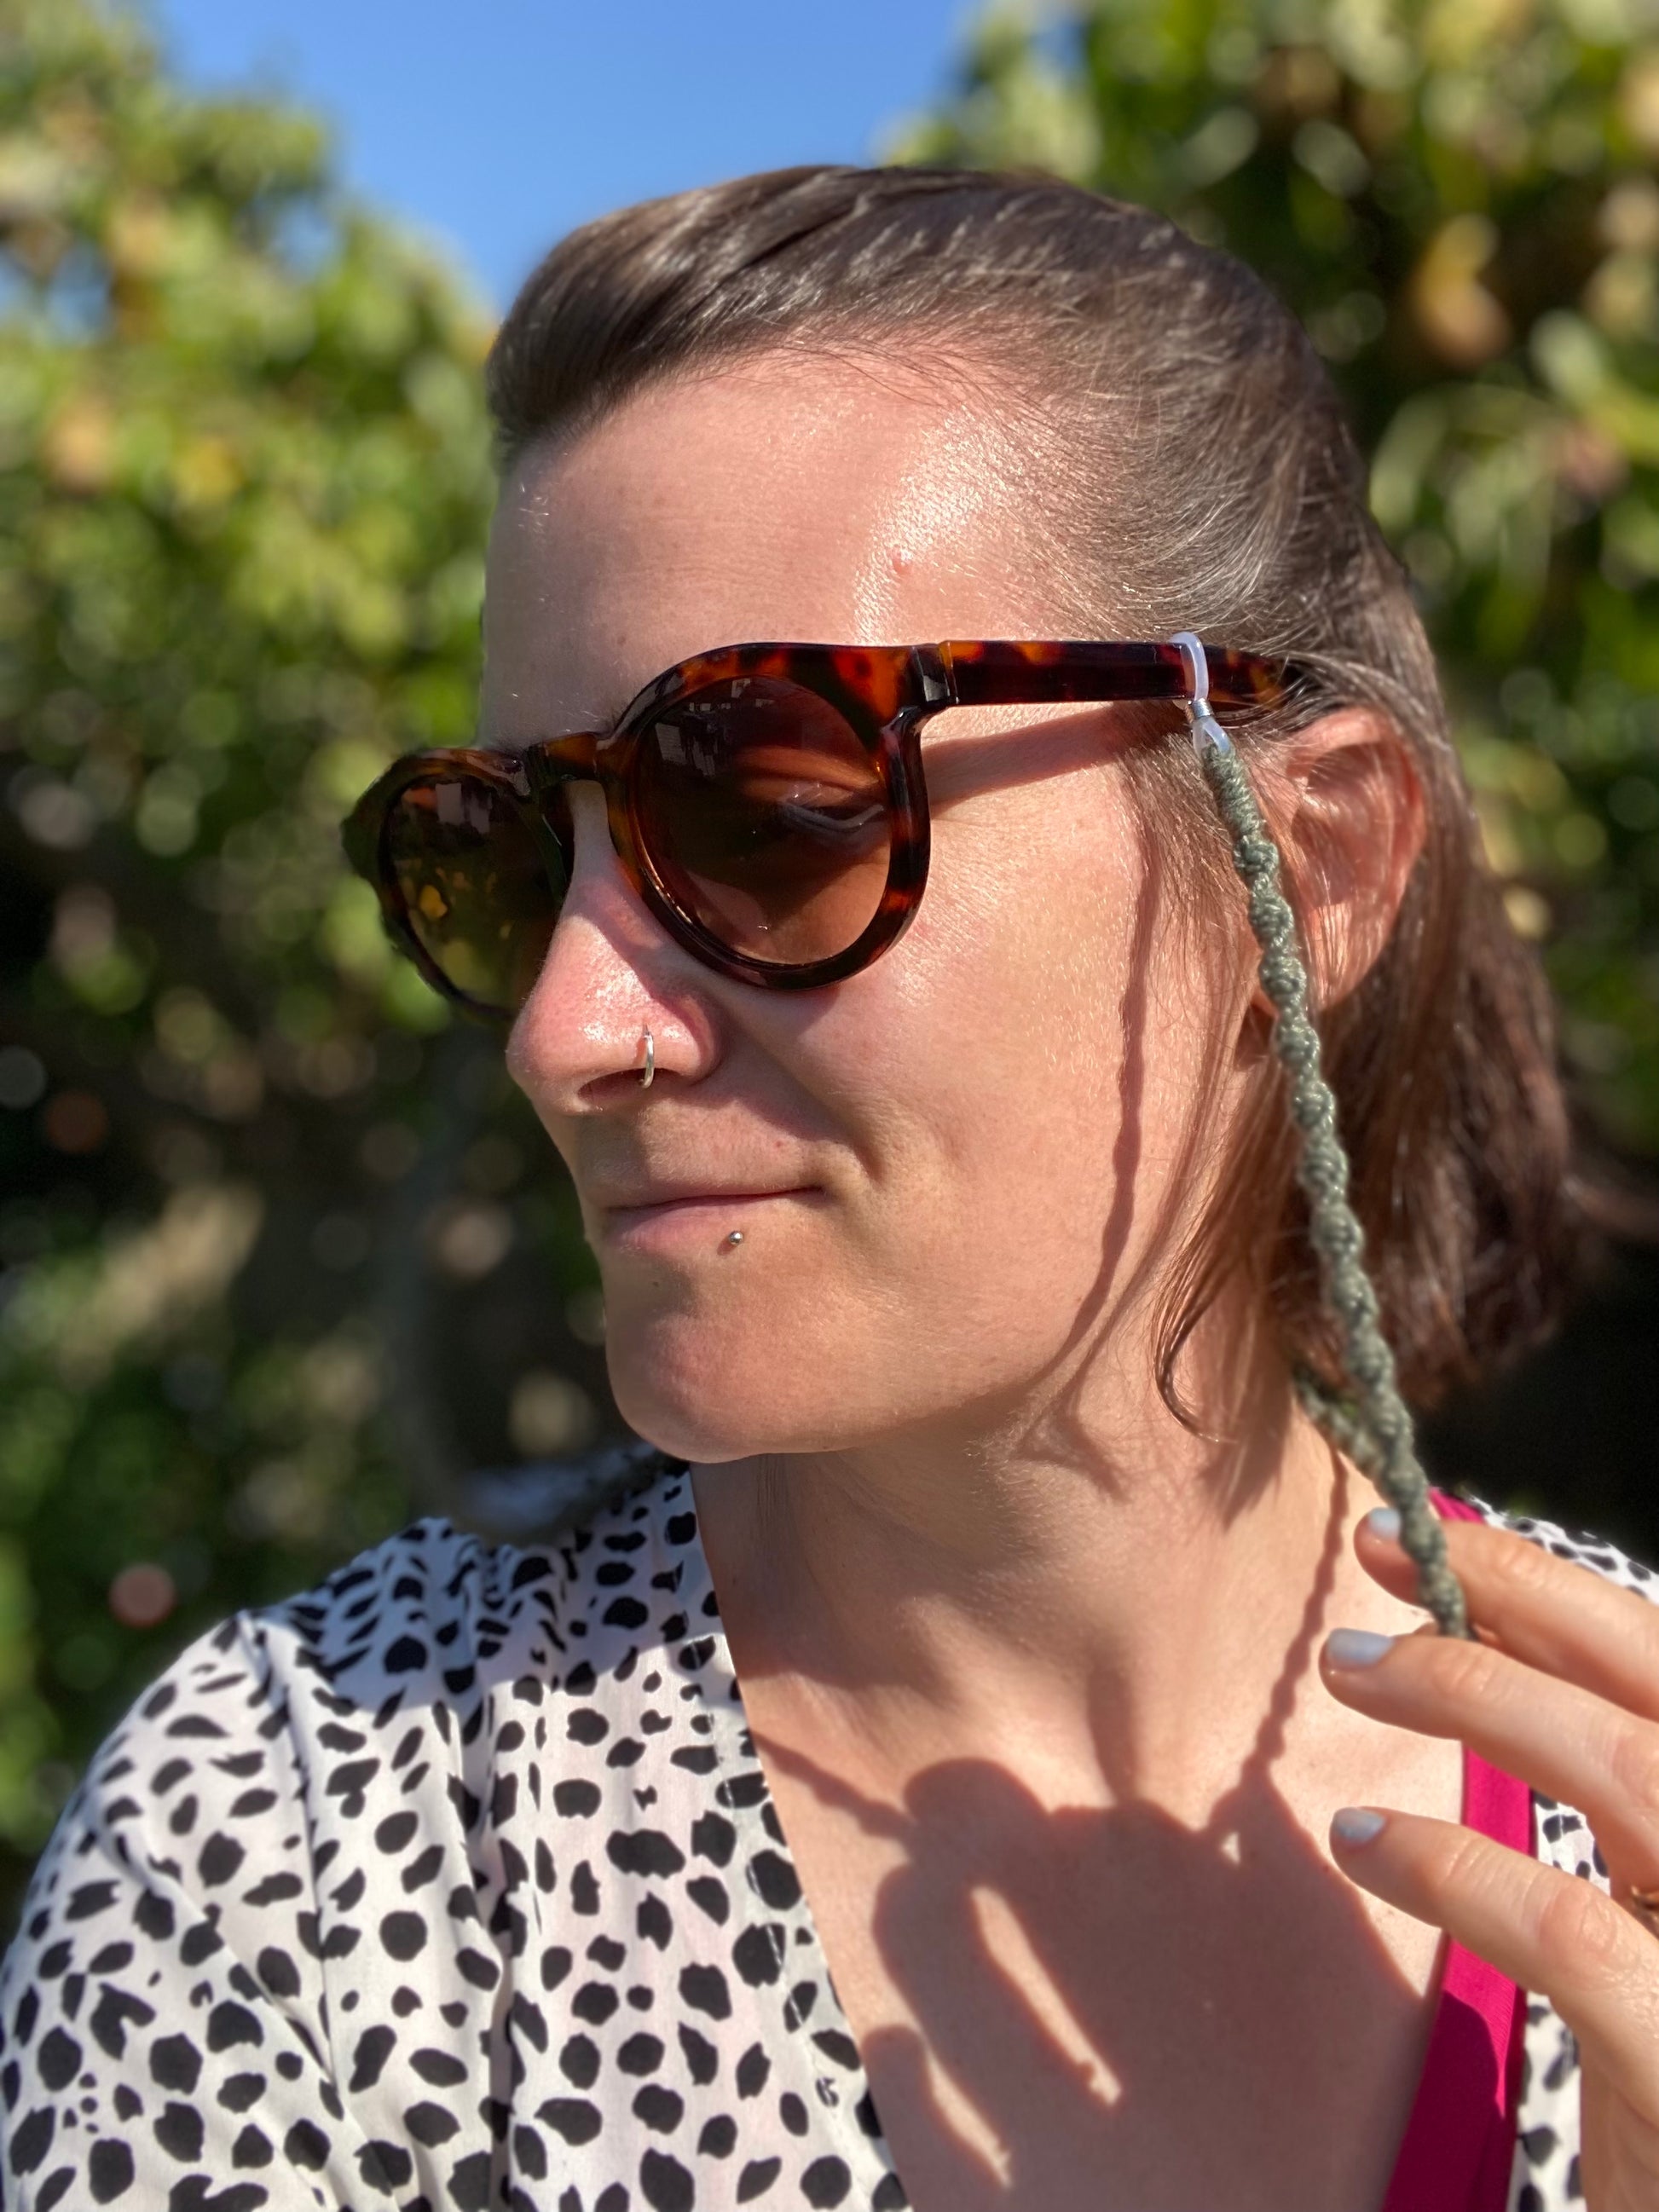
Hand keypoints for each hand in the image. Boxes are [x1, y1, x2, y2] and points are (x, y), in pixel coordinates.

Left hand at [1321, 1509, 1658, 2211]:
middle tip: (1372, 1560)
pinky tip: (1364, 1839)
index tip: (1420, 1538)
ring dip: (1472, 1696)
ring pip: (1630, 1775)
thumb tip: (1477, 1640)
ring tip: (1346, 1673)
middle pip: (1657, 1691)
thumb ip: (1600, 1779)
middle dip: (1513, 1602)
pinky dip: (1456, 1867)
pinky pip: (1572, 1934)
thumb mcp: (1649, 1904)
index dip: (1546, 1587)